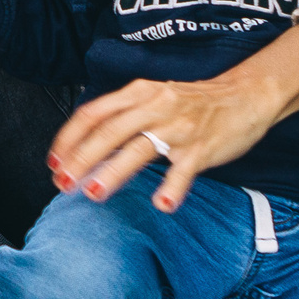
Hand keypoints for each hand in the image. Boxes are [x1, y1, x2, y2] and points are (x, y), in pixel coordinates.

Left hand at [45, 23, 298, 212]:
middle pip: (109, 131)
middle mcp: (155, 106)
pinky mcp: (202, 146)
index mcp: (138, 93)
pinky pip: (184, 169)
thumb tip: (84, 149)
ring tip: (94, 194)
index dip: (69, 139)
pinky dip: (173, 187)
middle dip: (82, 159)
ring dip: (114, 172)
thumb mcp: (152, 99)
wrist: (245, 94)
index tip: (53, 162)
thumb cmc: (191, 102)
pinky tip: (162, 204)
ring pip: (140, 148)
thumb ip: (122, 117)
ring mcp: (179, 126)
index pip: (93, 113)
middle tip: (63, 183)